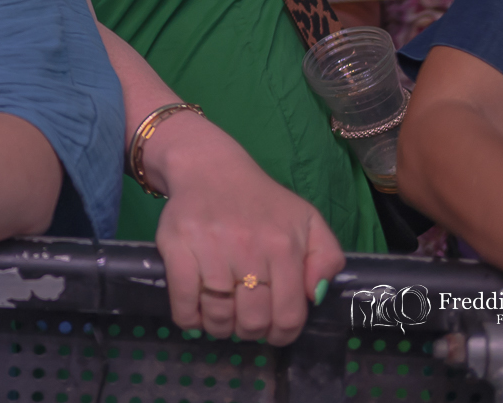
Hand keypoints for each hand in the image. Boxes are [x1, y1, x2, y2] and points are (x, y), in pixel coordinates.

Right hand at [148, 118, 344, 344]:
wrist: (209, 168)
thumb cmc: (261, 201)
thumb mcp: (308, 220)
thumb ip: (326, 258)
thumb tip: (313, 297)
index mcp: (283, 246)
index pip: (288, 314)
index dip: (282, 334)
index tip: (273, 332)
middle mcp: (248, 248)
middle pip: (253, 320)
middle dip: (251, 331)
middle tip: (246, 323)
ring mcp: (209, 248)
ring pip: (218, 316)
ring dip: (221, 328)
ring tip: (222, 318)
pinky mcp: (176, 247)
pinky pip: (183, 303)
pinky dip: (190, 319)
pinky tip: (196, 314)